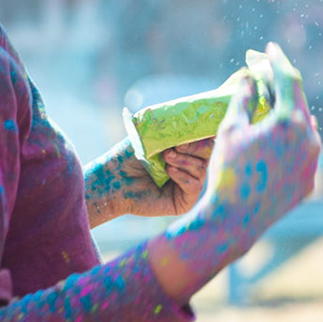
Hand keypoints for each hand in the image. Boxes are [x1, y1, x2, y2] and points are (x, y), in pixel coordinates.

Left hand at [84, 138, 212, 225]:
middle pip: (209, 153)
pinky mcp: (184, 201)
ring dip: (184, 160)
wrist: (113, 178)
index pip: (206, 140)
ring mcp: (188, 185)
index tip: (193, 131)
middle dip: (195, 147)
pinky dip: (183, 176)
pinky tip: (169, 172)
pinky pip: (194, 185)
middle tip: (177, 146)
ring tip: (165, 159)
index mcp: (185, 151)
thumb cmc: (129, 156)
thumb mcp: (152, 136)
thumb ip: (172, 129)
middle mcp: (190, 167)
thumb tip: (194, 119)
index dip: (204, 134)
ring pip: (202, 168)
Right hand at [146, 44, 322, 303]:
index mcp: (290, 122)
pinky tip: (275, 138)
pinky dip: (290, 141)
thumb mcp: (229, 129)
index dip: (277, 61)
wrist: (234, 220)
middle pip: (298, 102)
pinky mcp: (310, 180)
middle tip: (265, 72)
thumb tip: (248, 76)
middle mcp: (310, 139)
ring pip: (304, 128)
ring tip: (270, 103)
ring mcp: (313, 161)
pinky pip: (303, 153)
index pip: (288, 80)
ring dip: (288, 113)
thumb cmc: (227, 171)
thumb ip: (242, 99)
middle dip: (281, 86)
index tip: (269, 48)